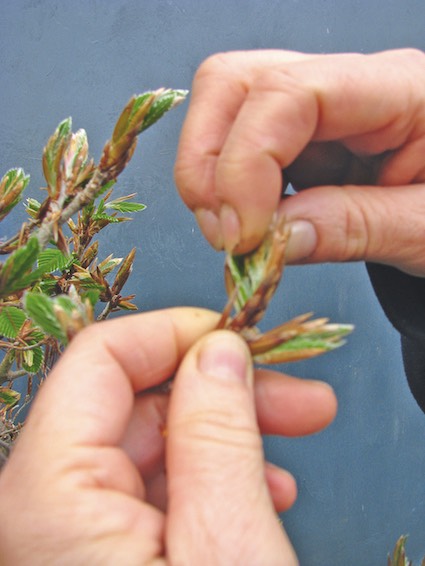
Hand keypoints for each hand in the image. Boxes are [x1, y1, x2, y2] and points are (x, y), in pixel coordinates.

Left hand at [0, 308, 335, 564]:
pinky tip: (261, 489)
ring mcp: (70, 533)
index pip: (100, 357)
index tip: (238, 338)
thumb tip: (218, 351)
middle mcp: (43, 510)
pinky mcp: (101, 552)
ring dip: (228, 434)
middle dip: (222, 389)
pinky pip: (154, 488)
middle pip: (134, 400)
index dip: (176, 334)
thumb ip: (217, 436)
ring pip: (152, 441)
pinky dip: (211, 478)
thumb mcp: (227, 545)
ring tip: (292, 445)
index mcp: (49, 497)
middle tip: (295, 393)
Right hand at [175, 48, 424, 275]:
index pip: (289, 92)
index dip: (247, 162)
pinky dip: (224, 193)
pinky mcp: (297, 141)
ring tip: (236, 236)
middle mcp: (345, 84)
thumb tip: (274, 237)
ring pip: (222, 111)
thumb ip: (356, 228)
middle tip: (226, 235)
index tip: (243, 235)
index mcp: (398, 89)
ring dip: (207, 178)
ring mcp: (315, 110)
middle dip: (207, 163)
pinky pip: (236, 150)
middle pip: (234, 82)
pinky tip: (248, 227)